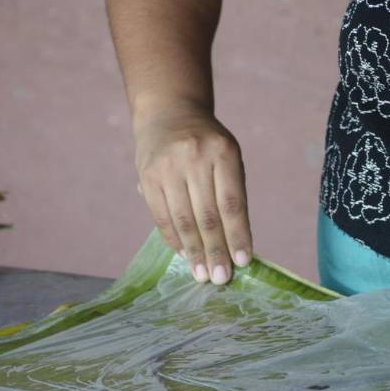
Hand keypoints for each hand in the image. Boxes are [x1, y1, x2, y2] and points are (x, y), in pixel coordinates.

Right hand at [132, 104, 251, 284]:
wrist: (168, 111)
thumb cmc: (207, 143)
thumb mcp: (227, 155)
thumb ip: (231, 193)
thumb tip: (234, 243)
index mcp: (223, 152)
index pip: (232, 203)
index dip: (237, 235)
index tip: (243, 262)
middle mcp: (194, 158)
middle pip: (208, 215)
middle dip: (216, 251)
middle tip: (221, 279)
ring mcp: (168, 167)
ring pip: (184, 220)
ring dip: (194, 252)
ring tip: (203, 274)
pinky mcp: (147, 176)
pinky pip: (161, 216)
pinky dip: (174, 239)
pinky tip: (184, 255)